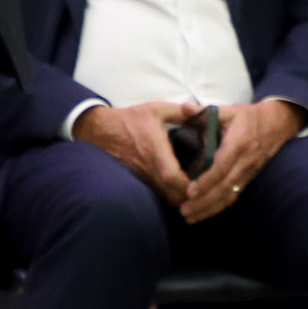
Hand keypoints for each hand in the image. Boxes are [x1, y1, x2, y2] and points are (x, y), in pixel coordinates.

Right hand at [72, 99, 200, 207]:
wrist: (101, 130)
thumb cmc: (130, 119)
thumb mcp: (157, 109)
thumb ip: (181, 112)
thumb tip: (202, 112)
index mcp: (155, 151)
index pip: (173, 177)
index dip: (189, 185)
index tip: (204, 182)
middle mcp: (149, 169)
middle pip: (173, 196)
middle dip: (191, 197)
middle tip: (206, 189)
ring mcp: (142, 177)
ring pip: (165, 198)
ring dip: (181, 198)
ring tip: (195, 191)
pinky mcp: (138, 181)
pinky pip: (157, 194)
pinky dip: (169, 195)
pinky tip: (179, 189)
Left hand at [181, 101, 303, 223]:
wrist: (276, 125)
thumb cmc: (247, 117)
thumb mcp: (228, 110)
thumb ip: (204, 110)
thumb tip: (183, 107)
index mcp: (239, 142)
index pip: (222, 166)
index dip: (206, 180)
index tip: (189, 191)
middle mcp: (246, 160)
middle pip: (225, 186)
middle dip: (204, 201)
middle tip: (184, 210)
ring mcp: (249, 172)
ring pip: (229, 195)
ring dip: (209, 208)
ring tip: (189, 217)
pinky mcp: (248, 178)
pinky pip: (234, 196)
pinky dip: (219, 207)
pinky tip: (203, 213)